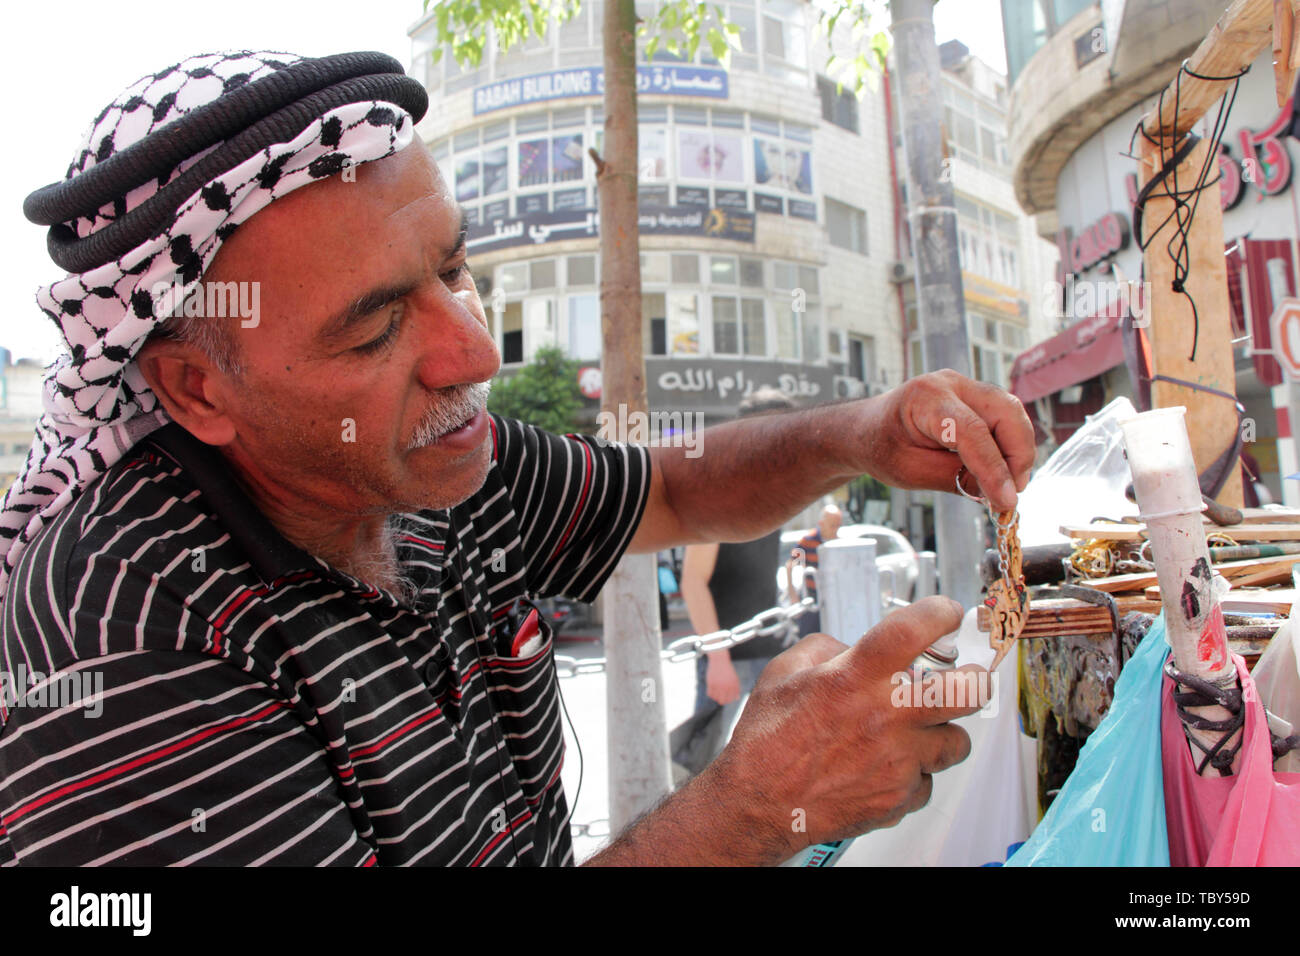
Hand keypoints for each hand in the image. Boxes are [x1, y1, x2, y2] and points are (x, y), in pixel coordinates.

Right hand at [705, 597, 989, 860]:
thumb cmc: (767, 741)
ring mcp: (897, 759)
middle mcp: (884, 715)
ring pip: (956, 741)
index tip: (946, 613)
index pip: (915, 628)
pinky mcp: (898, 796)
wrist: (758, 803)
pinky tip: (887, 767)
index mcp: (855, 676)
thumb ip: (827, 649)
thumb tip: (853, 648)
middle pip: (968, 690)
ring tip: (918, 732)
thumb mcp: (784, 672)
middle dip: (974, 679)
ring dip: (941, 733)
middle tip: (962, 678)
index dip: (940, 613)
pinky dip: (913, 774)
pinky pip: (926, 781)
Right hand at [706, 652, 740, 705]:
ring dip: (716, 697)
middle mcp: (725, 686)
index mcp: (733, 685)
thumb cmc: (728, 670)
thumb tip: (736, 698)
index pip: (731, 699)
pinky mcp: (710, 683)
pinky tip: (712, 691)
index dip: (729, 700)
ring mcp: (718, 685)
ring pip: (715, 698)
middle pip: (723, 701)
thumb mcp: (735, 678)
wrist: (719, 660)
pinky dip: (711, 694)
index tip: (727, 698)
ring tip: (717, 693)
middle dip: (722, 701)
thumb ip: (737, 689)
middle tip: (721, 698)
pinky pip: (709, 694)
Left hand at [857, 370, 1034, 512]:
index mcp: (926, 398)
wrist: (867, 429)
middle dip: (1018, 454)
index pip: (972, 431)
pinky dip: (1009, 445)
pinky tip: (1000, 471)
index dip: (994, 468)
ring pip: (1012, 414)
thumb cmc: (882, 448)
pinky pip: (1004, 418)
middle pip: (1006, 412)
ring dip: (1018, 451)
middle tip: (1011, 492)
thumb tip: (999, 494)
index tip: (1006, 501)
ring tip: (1007, 486)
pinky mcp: (974, 397)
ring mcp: (965, 387)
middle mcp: (951, 384)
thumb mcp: (912, 472)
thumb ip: (955, 480)